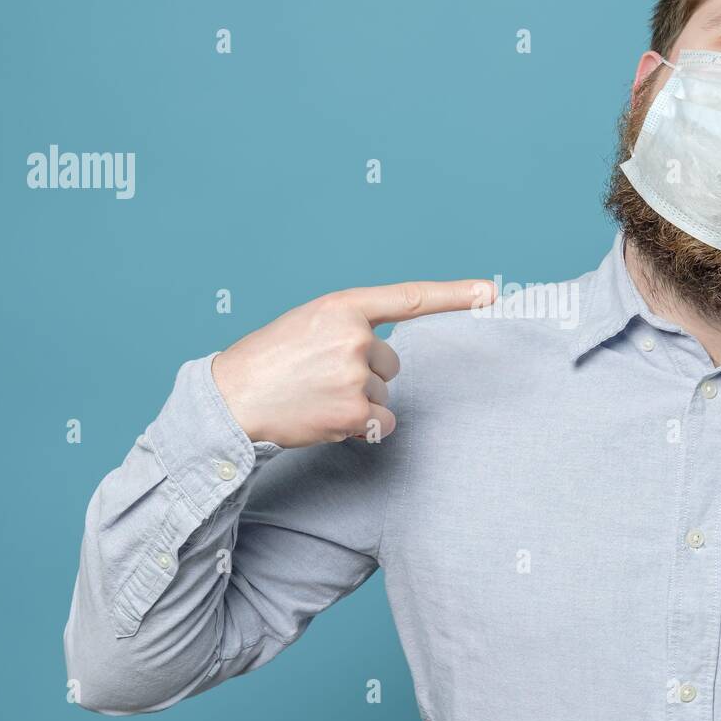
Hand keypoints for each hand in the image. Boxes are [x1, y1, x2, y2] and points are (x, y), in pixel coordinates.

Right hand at [211, 279, 494, 447]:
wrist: (229, 400)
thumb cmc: (268, 363)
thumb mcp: (308, 324)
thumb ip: (349, 328)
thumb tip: (385, 353)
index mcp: (343, 306)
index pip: (411, 298)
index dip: (455, 295)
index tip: (490, 292)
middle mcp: (354, 337)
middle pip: (391, 364)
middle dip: (364, 375)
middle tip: (319, 378)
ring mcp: (355, 375)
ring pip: (383, 395)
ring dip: (357, 402)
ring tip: (313, 397)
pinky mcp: (355, 412)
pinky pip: (383, 423)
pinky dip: (362, 428)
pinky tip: (325, 419)